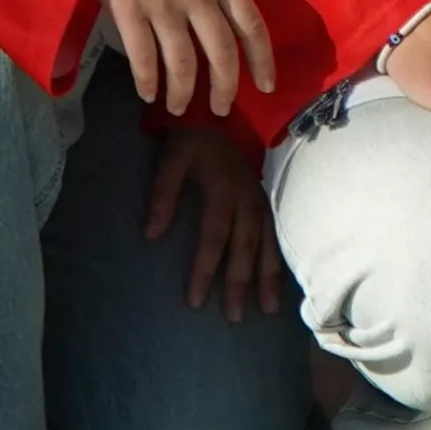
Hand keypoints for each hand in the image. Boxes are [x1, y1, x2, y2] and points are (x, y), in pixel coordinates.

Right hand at [96, 0, 278, 116]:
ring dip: (182, 92)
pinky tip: (148, 93)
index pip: (251, 24)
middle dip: (225, 88)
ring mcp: (162, 3)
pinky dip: (147, 81)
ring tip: (178, 107)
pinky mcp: (128, 10)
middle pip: (221, 52)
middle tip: (220, 109)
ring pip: (183, 62)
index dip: (262, 60)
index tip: (266, 86)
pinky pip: (143, 57)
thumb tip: (221, 26)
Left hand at [141, 122, 287, 317]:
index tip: (196, 301)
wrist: (222, 111)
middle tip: (235, 318)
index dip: (205, 270)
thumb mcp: (172, 157)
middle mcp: (247, 199)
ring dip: (268, 277)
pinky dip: (279, 258)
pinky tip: (280, 280)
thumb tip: (150, 235)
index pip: (215, 238)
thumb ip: (162, 193)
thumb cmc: (193, 136)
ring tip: (267, 309)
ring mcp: (261, 199)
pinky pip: (276, 233)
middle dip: (240, 284)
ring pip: (267, 244)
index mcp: (224, 190)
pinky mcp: (266, 199)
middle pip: (246, 248)